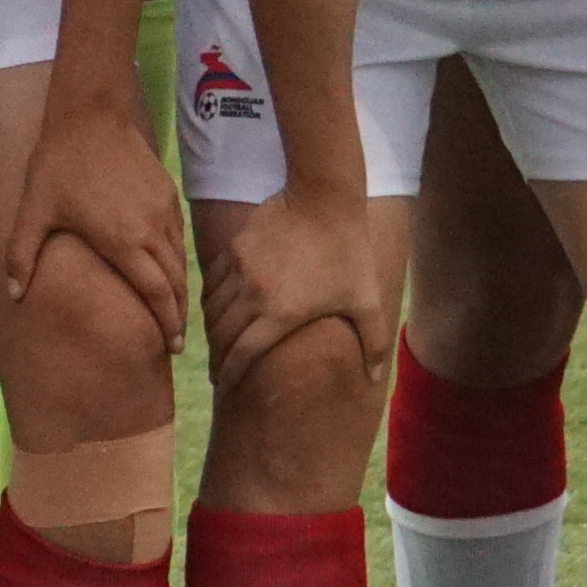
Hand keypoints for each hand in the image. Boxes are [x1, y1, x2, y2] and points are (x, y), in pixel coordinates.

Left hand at [0, 99, 194, 354]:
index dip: (166, 323)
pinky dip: (178, 260)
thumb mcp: (34, 211)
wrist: (91, 113)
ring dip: (180, 288)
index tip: (171, 347)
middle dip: (178, 315)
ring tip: (175, 312)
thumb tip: (11, 296)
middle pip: (175, 283)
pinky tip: (169, 270)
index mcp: (123, 241)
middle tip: (176, 342)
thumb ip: (21, 255)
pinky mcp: (168, 194)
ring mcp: (163, 210)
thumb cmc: (59, 163)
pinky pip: (179, 236)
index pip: (156, 293)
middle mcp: (151, 229)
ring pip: (181, 260)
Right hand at [203, 194, 396, 394]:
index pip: (242, 354)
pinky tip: (216, 310)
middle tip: (218, 374)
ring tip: (216, 345)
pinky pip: (213, 282)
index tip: (224, 389)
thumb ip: (372, 342)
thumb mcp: (366, 300)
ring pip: (212, 310)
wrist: (324, 197)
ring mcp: (239, 269)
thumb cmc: (349, 251)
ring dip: (211, 331)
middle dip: (217, 359)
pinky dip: (210, 301)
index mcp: (280, 313)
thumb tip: (376, 379)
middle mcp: (252, 294)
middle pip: (221, 336)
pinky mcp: (235, 248)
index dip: (230, 375)